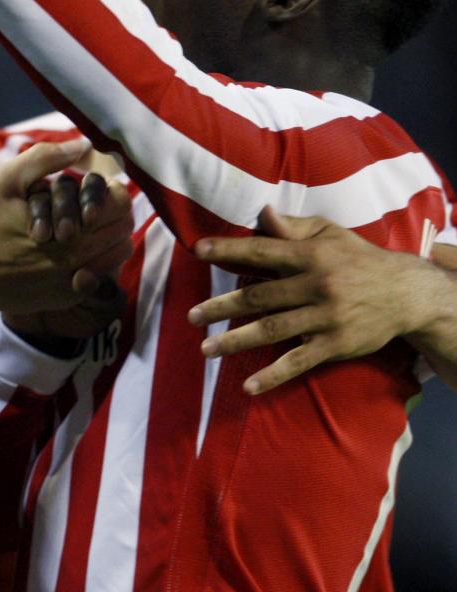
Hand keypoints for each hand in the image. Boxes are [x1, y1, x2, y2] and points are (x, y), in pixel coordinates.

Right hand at [3, 171, 131, 348]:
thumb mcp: (5, 180)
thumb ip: (46, 158)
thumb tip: (84, 144)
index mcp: (72, 228)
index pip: (120, 204)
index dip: (111, 190)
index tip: (91, 187)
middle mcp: (80, 259)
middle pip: (123, 230)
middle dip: (109, 212)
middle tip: (86, 205)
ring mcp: (74, 282)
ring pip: (115, 255)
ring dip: (106, 237)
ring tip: (80, 227)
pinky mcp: (64, 297)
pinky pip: (98, 278)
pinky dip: (93, 261)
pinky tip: (69, 253)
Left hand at [189, 208, 455, 393]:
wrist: (406, 293)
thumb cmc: (359, 259)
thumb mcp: (331, 234)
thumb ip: (294, 227)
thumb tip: (262, 213)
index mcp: (311, 256)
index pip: (262, 251)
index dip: (229, 250)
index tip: (198, 251)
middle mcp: (316, 286)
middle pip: (259, 296)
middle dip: (221, 307)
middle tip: (192, 316)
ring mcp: (325, 318)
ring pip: (272, 330)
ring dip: (236, 341)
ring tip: (206, 349)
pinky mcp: (336, 344)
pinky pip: (299, 361)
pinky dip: (273, 375)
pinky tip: (249, 386)